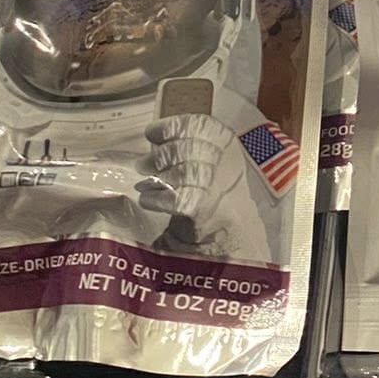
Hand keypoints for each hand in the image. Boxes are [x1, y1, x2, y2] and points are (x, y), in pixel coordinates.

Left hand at [138, 114, 257, 258]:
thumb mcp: (215, 174)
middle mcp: (231, 168)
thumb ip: (194, 155)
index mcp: (232, 152)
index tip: (152, 132)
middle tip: (143, 164)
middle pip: (191, 148)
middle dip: (162, 154)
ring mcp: (221, 191)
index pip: (204, 126)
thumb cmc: (218, 210)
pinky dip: (157, 198)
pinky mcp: (206, 214)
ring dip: (157, 175)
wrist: (235, 251)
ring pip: (184, 171)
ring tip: (143, 182)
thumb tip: (157, 145)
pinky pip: (177, 199)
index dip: (174, 126)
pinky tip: (148, 200)